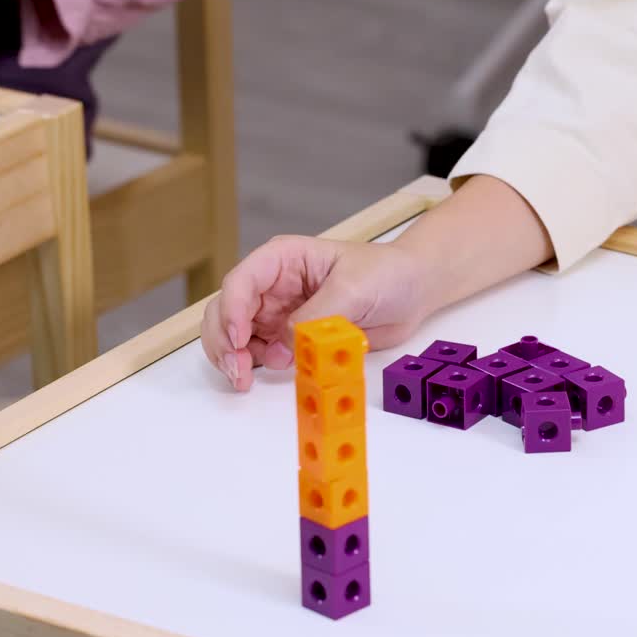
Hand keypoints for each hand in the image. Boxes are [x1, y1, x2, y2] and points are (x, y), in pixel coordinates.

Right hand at [200, 237, 435, 390]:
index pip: (242, 281)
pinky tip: (273, 369)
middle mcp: (273, 286)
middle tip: (238, 370)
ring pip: (235, 335)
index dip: (232, 311)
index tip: (239, 340)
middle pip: (227, 310)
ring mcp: (279, 313)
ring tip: (246, 377)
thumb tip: (287, 342)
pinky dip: (256, 365)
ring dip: (234, 357)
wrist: (412, 291)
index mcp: (283, 259)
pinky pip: (261, 353)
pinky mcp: (290, 338)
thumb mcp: (354, 287)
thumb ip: (317, 314)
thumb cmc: (386, 273)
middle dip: (224, 340)